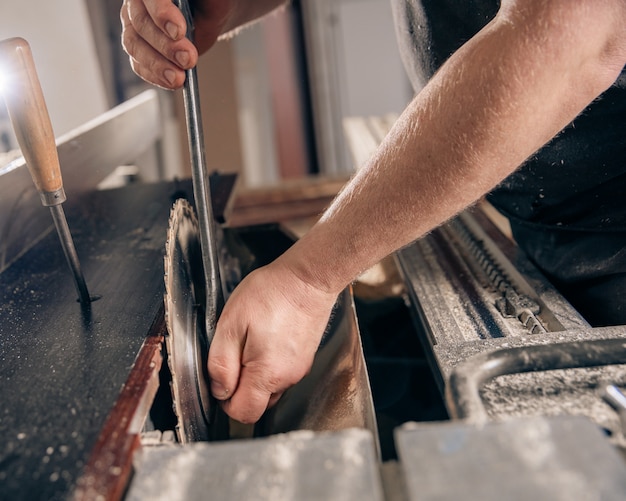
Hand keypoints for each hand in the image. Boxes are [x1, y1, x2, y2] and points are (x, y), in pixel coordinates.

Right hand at [120, 0, 232, 88]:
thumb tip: (194, 15)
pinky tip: (171, 82)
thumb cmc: (206, 3)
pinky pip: (139, 64)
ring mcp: (134, 26)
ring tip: (179, 78)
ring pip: (135, 46)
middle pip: (141, 23)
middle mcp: (137, 3)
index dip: (161, 14)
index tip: (179, 32)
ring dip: (158, 65)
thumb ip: (205, 3)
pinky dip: (155, 76)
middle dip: (165, 45)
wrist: (206, 14)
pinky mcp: (138, 49)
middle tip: (188, 59)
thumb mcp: (210, 0)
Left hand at [208, 258, 337, 423]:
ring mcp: (299, 369)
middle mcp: (287, 378)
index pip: (243, 413)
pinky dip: (269, 365)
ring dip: (255, 377)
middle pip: (258, 405)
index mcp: (266, 375)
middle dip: (240, 391)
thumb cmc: (271, 295)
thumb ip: (221, 364)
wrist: (308, 279)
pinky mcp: (305, 358)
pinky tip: (265, 339)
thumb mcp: (231, 325)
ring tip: (250, 343)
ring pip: (270, 389)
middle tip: (233, 357)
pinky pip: (282, 373)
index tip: (220, 378)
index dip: (225, 401)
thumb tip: (219, 391)